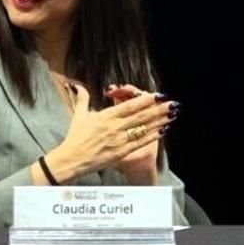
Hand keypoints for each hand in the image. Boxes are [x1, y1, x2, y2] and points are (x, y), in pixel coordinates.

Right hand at [44, 83, 175, 183]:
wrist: (72, 159)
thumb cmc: (75, 138)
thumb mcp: (78, 116)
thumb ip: (82, 99)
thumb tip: (78, 86)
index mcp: (105, 117)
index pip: (128, 106)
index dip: (144, 100)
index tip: (156, 95)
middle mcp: (114, 127)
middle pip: (140, 116)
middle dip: (158, 109)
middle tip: (171, 103)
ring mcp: (119, 140)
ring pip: (143, 128)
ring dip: (159, 121)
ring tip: (172, 115)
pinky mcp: (122, 152)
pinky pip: (141, 142)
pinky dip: (153, 136)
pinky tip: (163, 130)